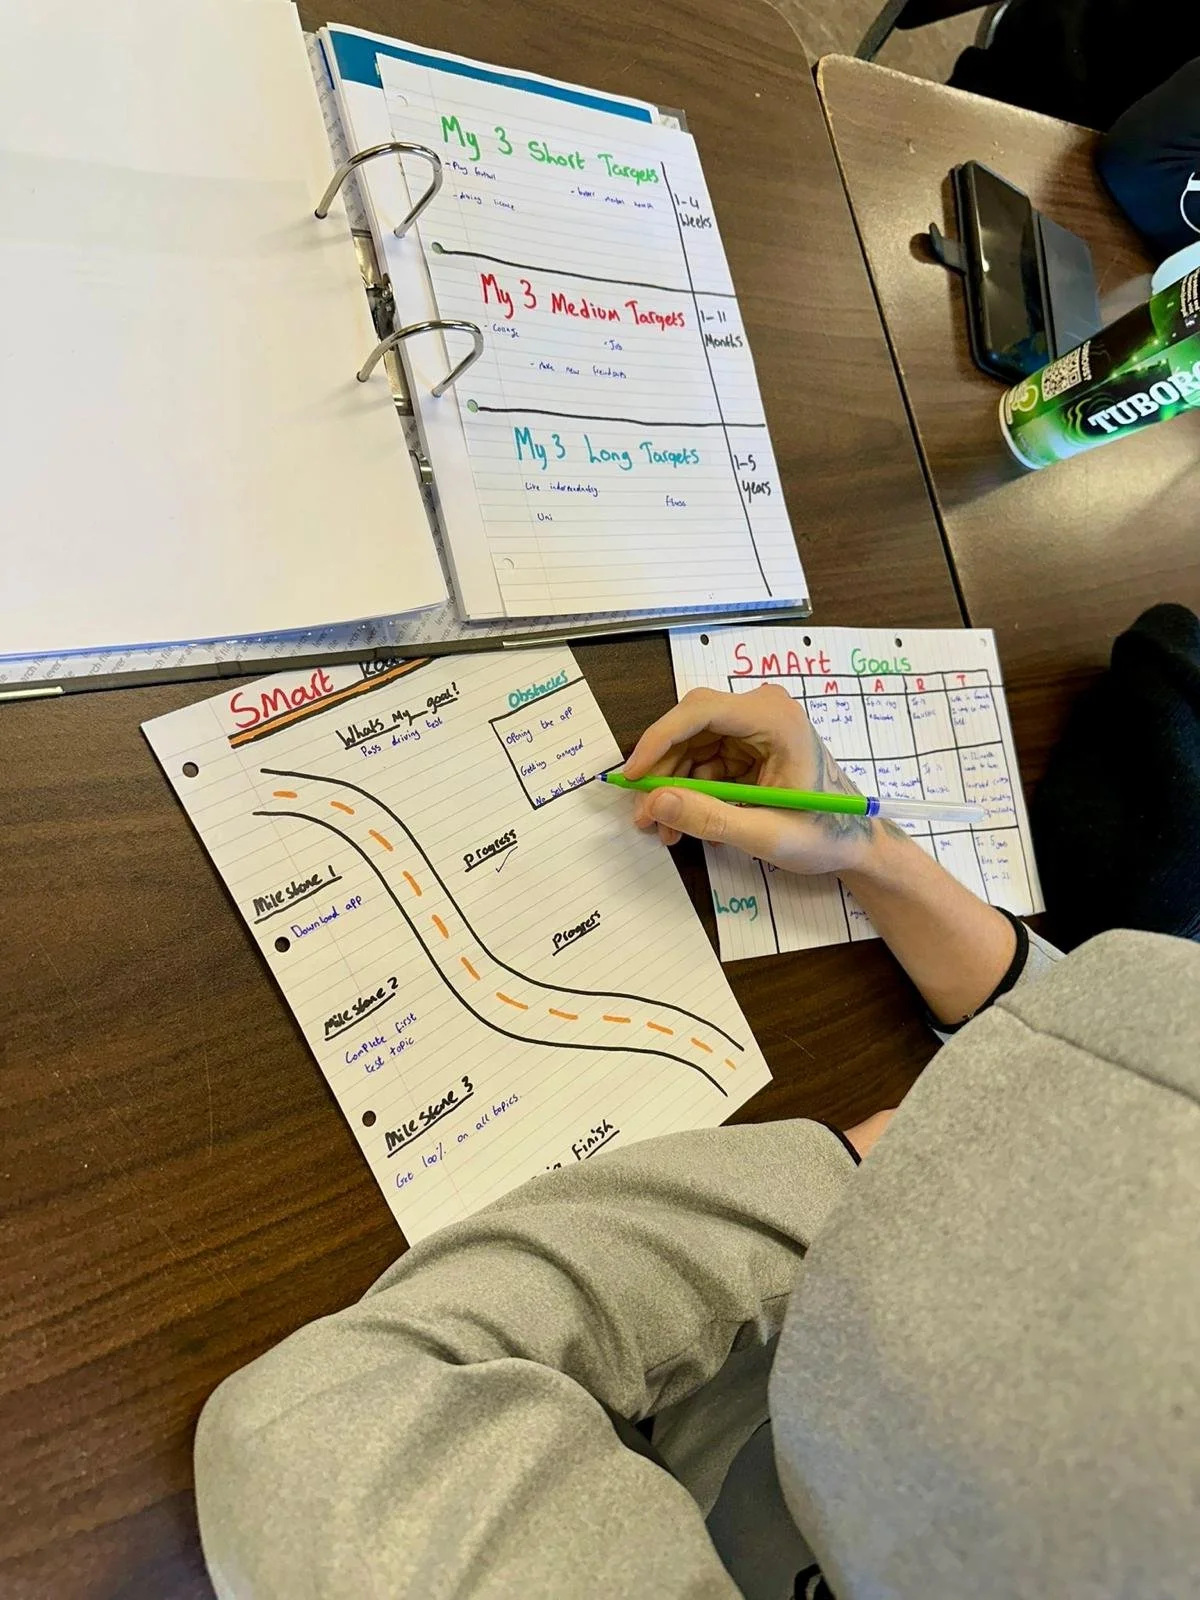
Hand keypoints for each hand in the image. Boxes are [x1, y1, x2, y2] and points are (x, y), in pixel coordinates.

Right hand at [622, 684, 882, 876]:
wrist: (854, 841)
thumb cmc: (824, 834)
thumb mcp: (765, 833)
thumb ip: (709, 817)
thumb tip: (655, 801)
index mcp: (775, 719)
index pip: (701, 711)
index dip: (659, 740)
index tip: (633, 776)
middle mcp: (763, 711)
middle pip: (690, 727)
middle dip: (663, 771)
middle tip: (643, 814)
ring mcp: (755, 726)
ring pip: (692, 745)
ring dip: (673, 786)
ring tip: (664, 829)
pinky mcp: (749, 744)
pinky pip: (705, 759)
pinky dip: (690, 789)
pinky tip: (685, 821)